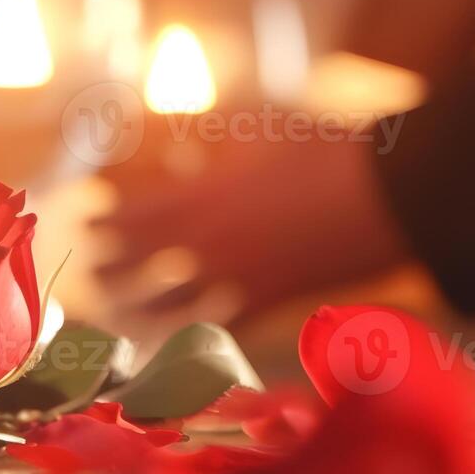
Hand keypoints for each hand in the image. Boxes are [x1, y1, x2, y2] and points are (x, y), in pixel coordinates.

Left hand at [93, 124, 411, 323]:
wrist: (386, 196)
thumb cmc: (327, 149)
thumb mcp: (262, 130)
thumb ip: (219, 144)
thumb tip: (188, 153)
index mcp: (200, 198)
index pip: (133, 218)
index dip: (107, 223)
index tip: (88, 223)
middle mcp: (207, 246)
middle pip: (141, 268)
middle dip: (113, 271)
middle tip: (94, 274)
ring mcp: (236, 282)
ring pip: (170, 309)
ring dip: (141, 312)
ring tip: (123, 315)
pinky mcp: (270, 306)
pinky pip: (221, 330)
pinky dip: (198, 338)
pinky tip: (185, 343)